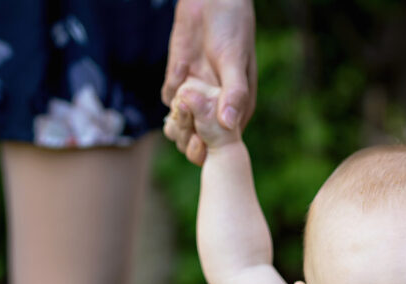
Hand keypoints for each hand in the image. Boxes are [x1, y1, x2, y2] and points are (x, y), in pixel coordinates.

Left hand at [162, 0, 255, 165]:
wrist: (211, 2)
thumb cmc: (233, 29)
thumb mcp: (235, 61)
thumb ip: (234, 93)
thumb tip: (229, 124)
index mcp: (236, 108)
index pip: (223, 142)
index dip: (211, 148)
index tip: (201, 140)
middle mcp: (215, 107)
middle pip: (199, 139)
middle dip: (190, 137)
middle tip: (187, 120)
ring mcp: (195, 95)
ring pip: (181, 124)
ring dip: (177, 121)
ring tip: (183, 100)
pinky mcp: (177, 80)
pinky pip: (169, 100)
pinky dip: (170, 96)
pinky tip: (180, 76)